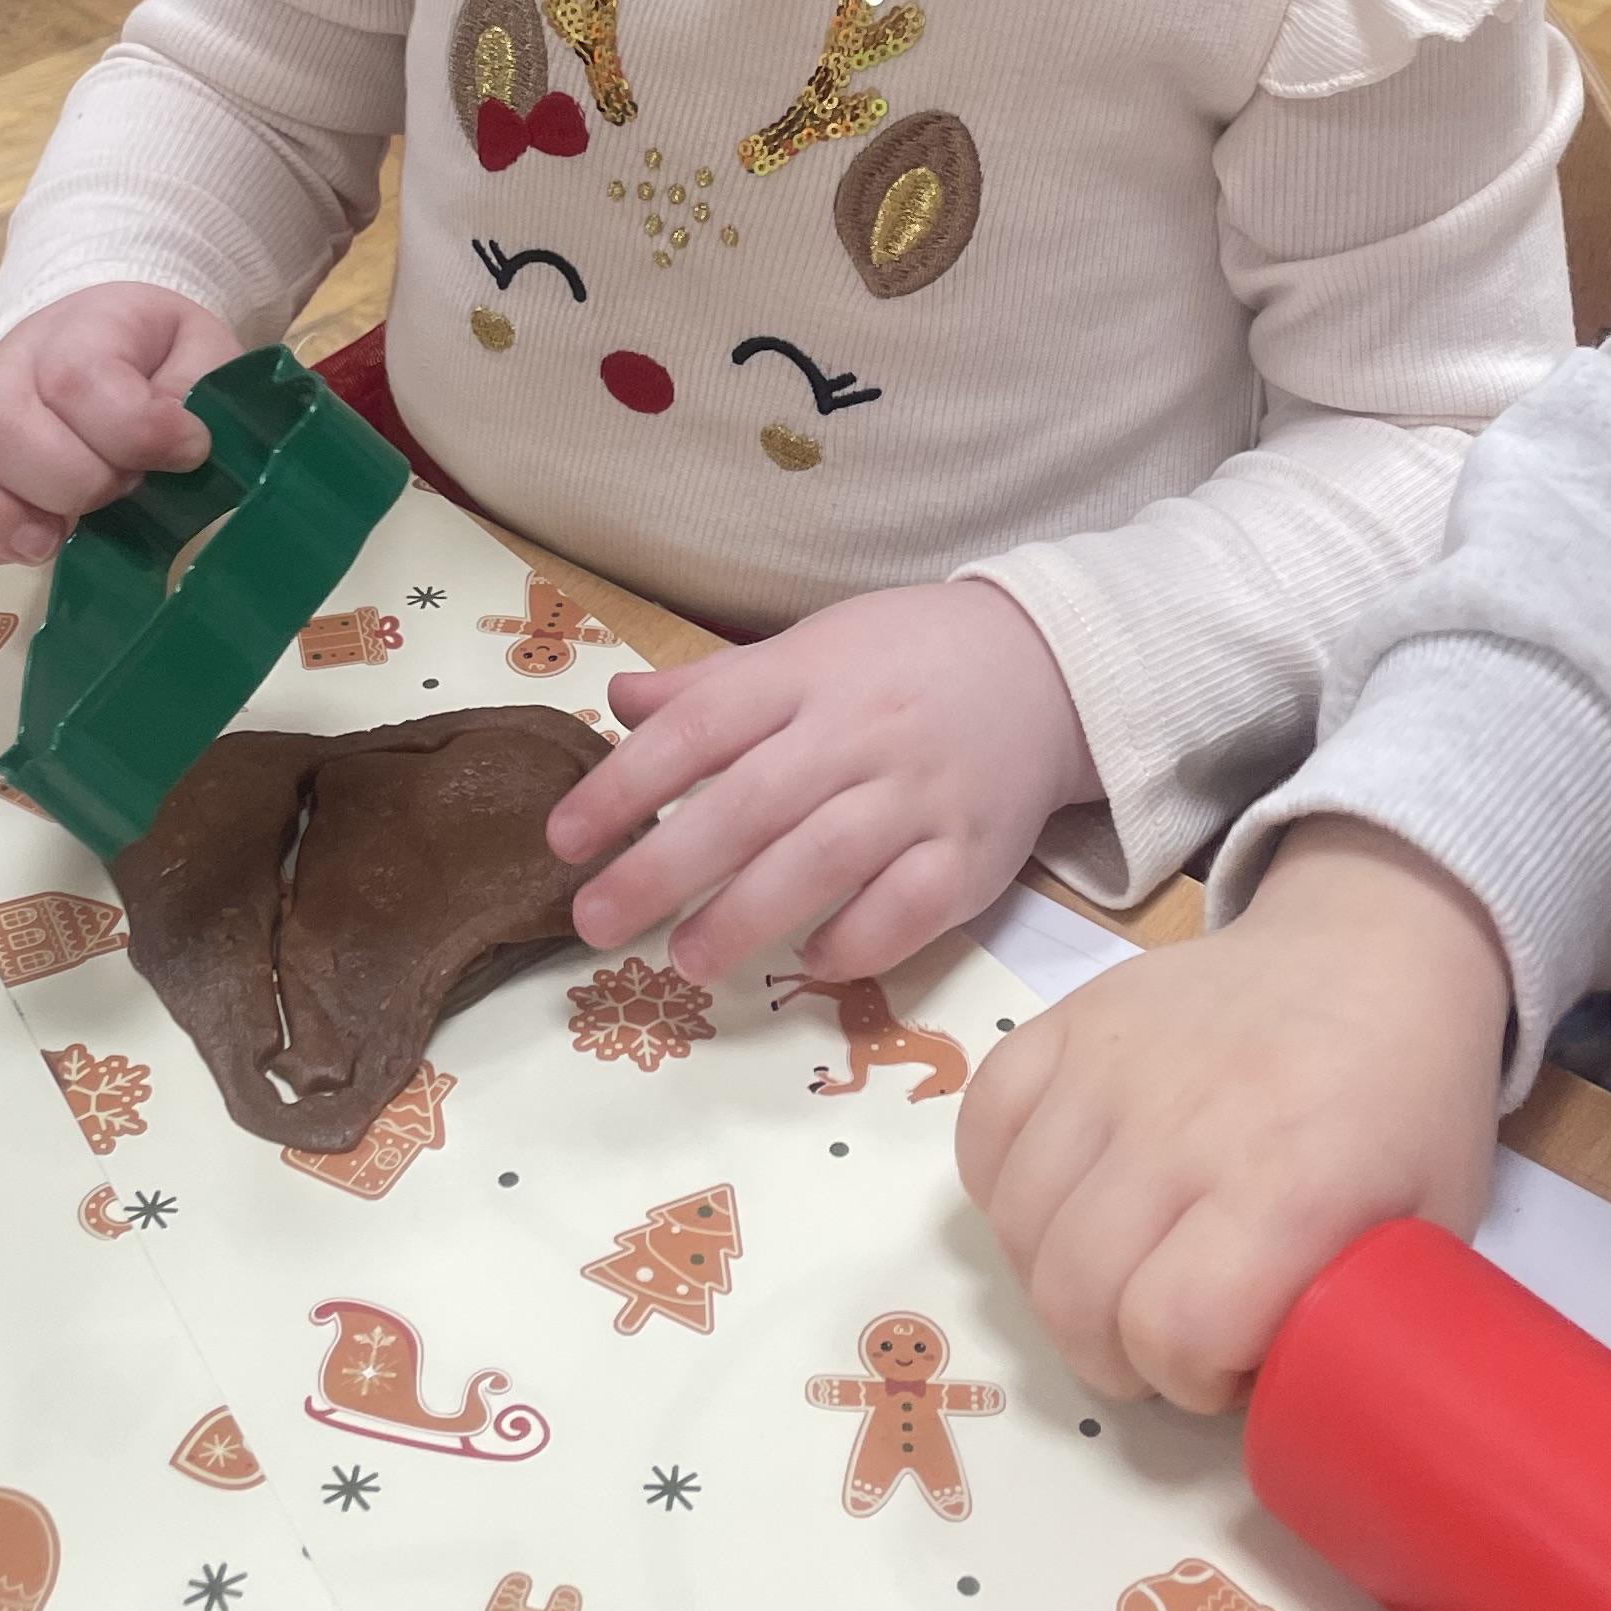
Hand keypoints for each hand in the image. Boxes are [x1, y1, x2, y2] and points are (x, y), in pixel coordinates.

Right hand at [0, 283, 240, 565]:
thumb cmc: (161, 367)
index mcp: (83, 331)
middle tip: (113, 499)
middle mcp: (6, 370)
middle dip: (65, 482)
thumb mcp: (203, 362)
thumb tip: (179, 446)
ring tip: (43, 541)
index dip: (133, 429)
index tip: (186, 450)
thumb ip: (200, 394)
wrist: (113, 345)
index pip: (79, 377)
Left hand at [542, 580, 1096, 988]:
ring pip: (822, 861)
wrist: (1047, 666)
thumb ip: (714, 686)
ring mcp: (920, 796)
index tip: (563, 841)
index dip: (622, 786)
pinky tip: (807, 960)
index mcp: (806, 676)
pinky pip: (906, 911)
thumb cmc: (906, 661)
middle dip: (661, 869)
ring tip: (684, 961)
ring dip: (745, 917)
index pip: (697, 728)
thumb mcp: (809, 648)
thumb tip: (619, 702)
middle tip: (595, 922)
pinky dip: (853, 942)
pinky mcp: (972, 856)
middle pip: (748, 805)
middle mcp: (858, 733)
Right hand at [958, 816, 1508, 1409]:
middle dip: (1114, 1355)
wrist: (1368, 949)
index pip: (1173, 1328)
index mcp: (1291, 1181)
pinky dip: (1004, 1190)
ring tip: (1117, 1276)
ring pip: (1017, 1227)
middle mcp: (1185, 1119)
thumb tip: (1278, 1420)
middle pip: (1076, 1294)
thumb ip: (1352, 1329)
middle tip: (1163, 1339)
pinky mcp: (1067, 1020)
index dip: (1192, 1377)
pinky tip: (1061, 1206)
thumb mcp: (1425, 1234)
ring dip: (1057, 1284)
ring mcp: (1112, 1062)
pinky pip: (982, 1131)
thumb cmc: (1408, 1108)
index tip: (1230, 1364)